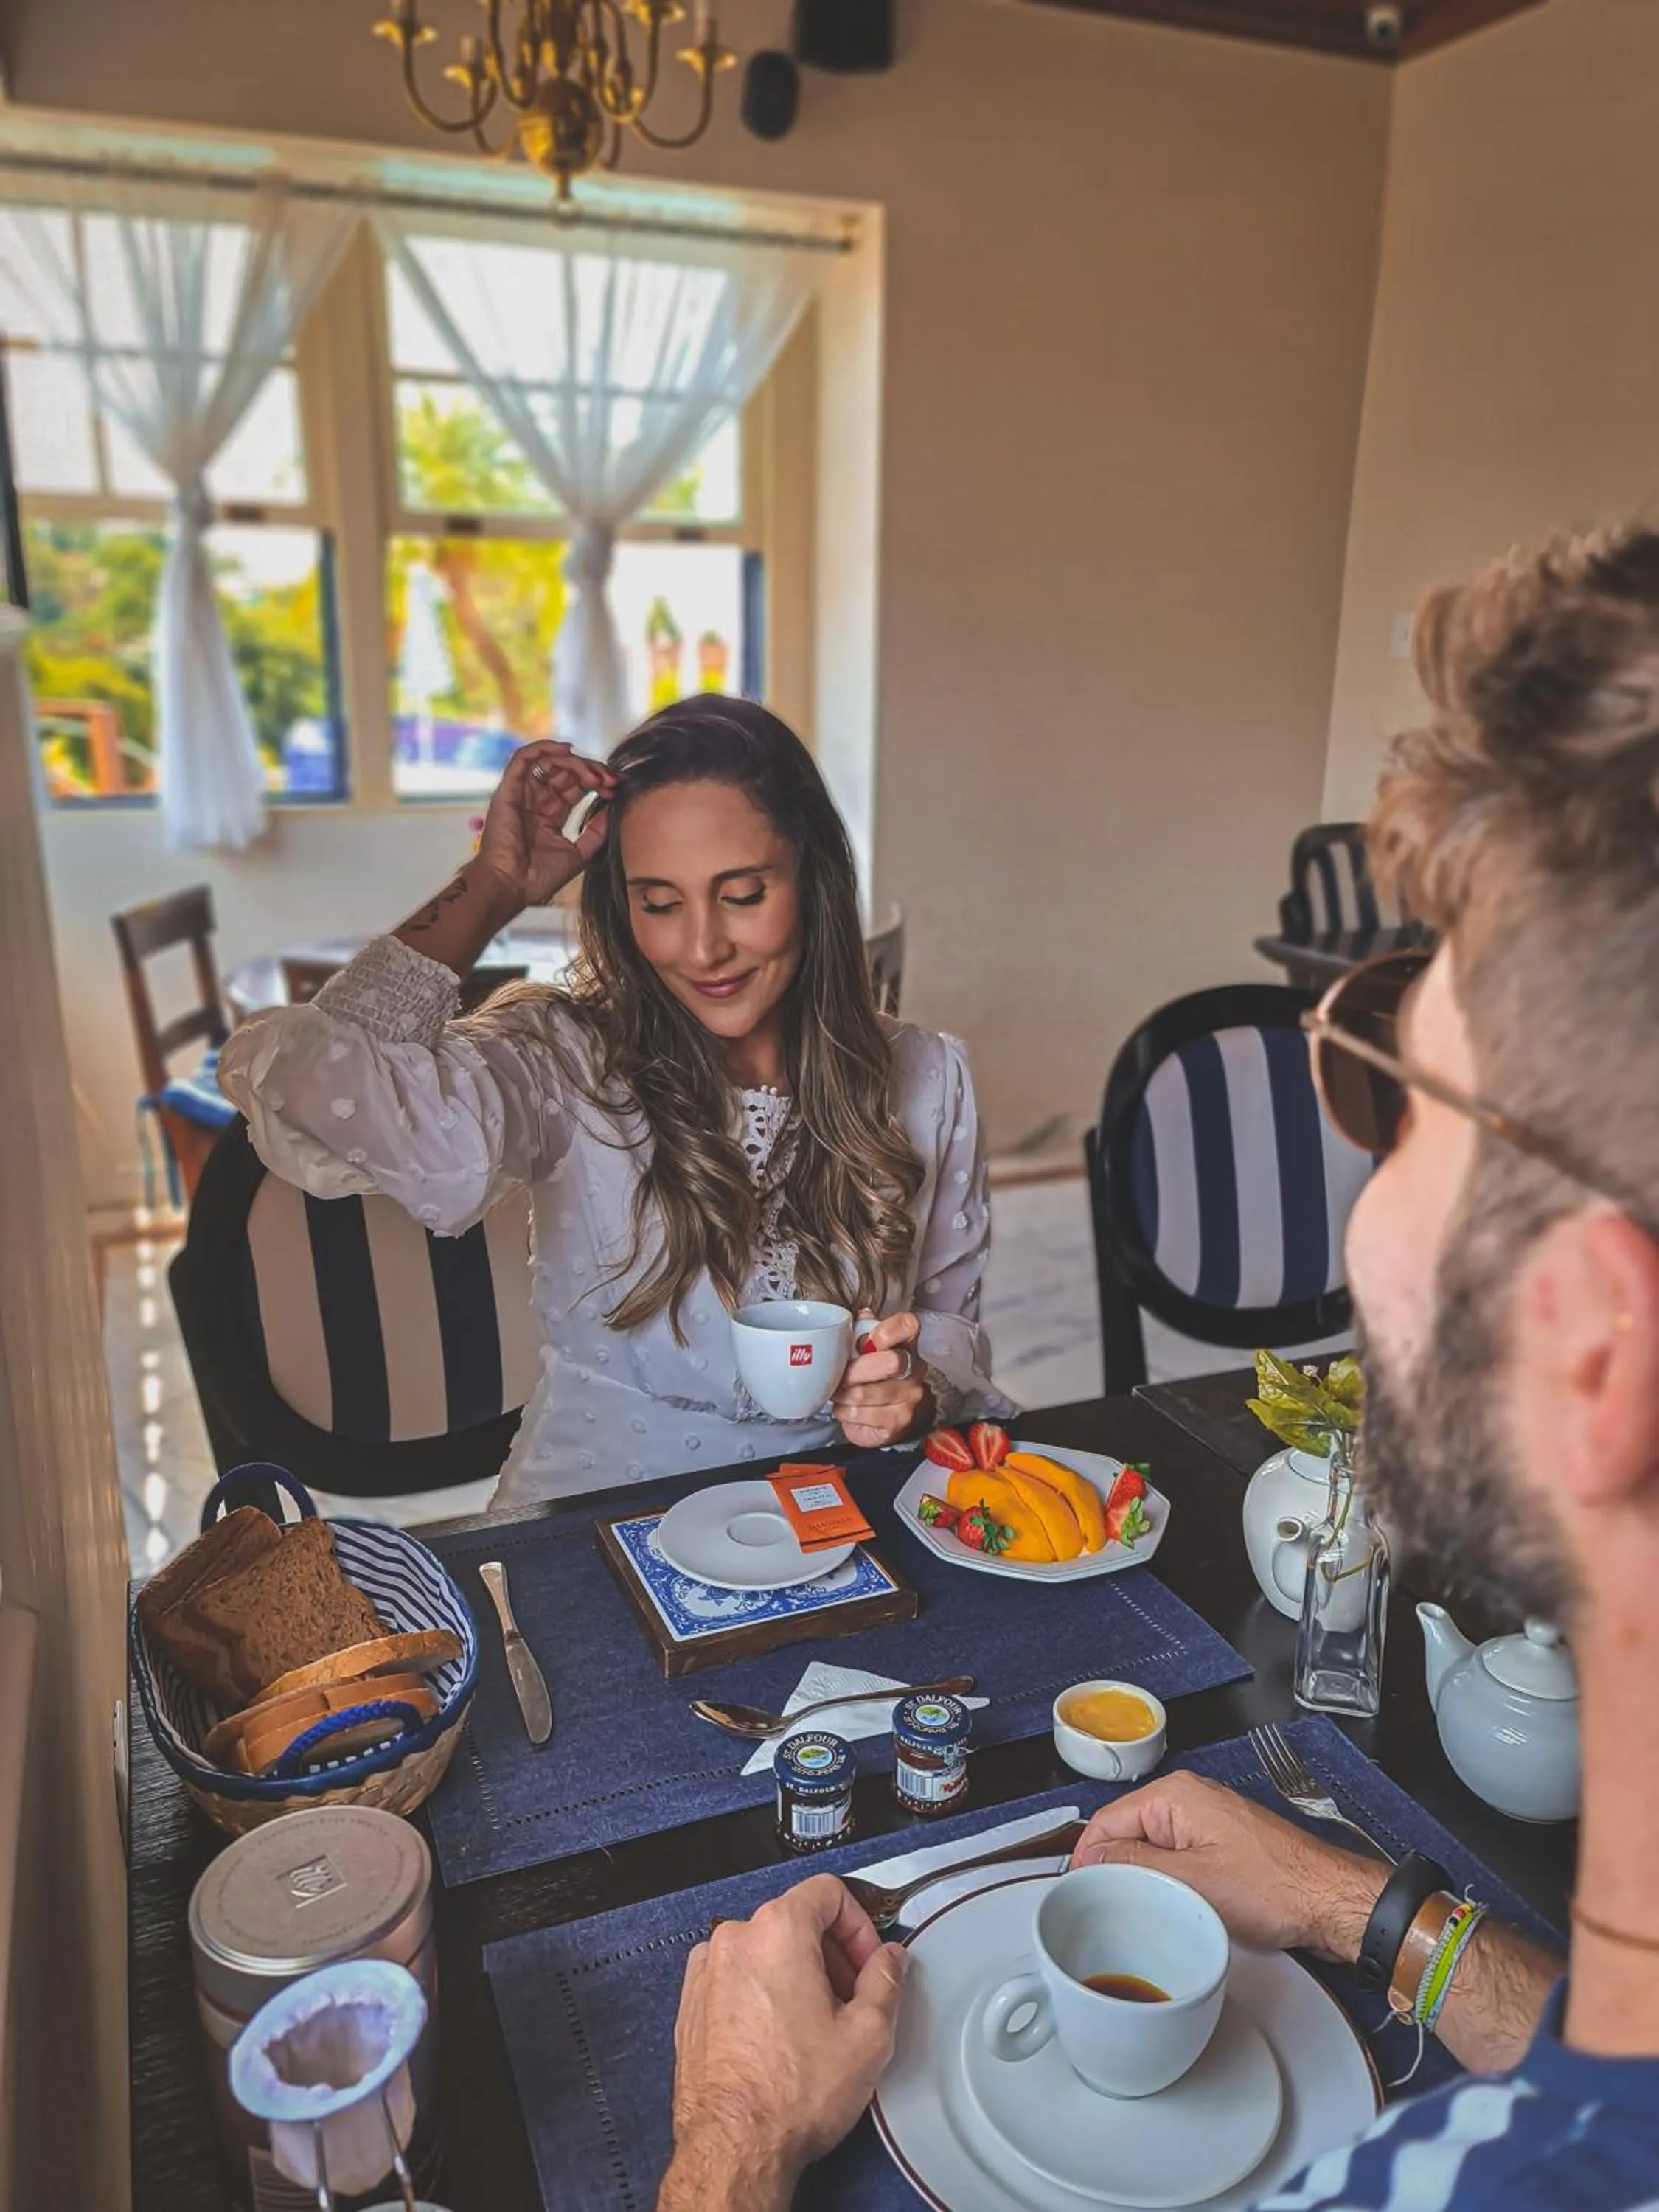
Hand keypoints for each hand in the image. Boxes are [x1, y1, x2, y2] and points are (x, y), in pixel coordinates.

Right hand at [475, 738, 615, 909]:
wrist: (512, 887)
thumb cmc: (538, 878)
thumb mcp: (579, 853)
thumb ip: (596, 832)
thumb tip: (613, 809)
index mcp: (549, 815)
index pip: (575, 787)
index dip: (597, 782)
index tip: (617, 787)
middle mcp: (535, 801)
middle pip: (565, 771)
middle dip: (591, 770)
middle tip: (610, 779)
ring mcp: (521, 794)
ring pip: (548, 761)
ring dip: (575, 762)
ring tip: (594, 774)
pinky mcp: (508, 789)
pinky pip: (524, 758)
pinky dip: (545, 748)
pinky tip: (568, 750)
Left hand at [662, 1876, 909, 2209]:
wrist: (733, 2148)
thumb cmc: (792, 2094)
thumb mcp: (868, 2035)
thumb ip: (886, 1980)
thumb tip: (890, 1958)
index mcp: (777, 1930)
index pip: (827, 1892)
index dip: (859, 1925)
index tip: (869, 1964)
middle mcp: (734, 1939)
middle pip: (796, 1921)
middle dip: (831, 1955)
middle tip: (851, 2001)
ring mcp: (706, 1973)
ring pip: (765, 1952)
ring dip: (797, 1975)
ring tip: (816, 2028)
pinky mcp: (691, 2006)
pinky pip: (737, 1980)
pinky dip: (763, 1995)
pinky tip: (780, 2040)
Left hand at [833, 1311, 932, 1450]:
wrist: (887, 1418)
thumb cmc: (874, 1378)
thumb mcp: (867, 1351)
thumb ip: (862, 1331)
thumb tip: (856, 1316)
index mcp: (907, 1344)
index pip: (907, 1325)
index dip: (885, 1331)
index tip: (865, 1342)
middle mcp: (915, 1369)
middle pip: (888, 1362)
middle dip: (854, 1371)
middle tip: (841, 1375)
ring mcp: (910, 1397)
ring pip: (864, 1393)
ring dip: (842, 1394)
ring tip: (840, 1392)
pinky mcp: (898, 1421)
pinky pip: (861, 1414)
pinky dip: (844, 1411)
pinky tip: (846, 1408)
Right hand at [1071, 1772, 1387, 1959]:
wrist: (1331, 1901)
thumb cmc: (1274, 1888)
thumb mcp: (1191, 1881)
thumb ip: (1134, 1865)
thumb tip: (1092, 1860)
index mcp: (1175, 1796)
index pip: (1106, 1821)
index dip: (1086, 1860)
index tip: (1077, 1895)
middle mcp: (1189, 1799)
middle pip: (1128, 1833)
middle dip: (1116, 1870)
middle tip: (1107, 1912)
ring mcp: (1208, 1820)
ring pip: (1153, 1849)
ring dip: (1144, 1878)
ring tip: (1139, 1913)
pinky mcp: (1223, 1844)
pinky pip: (1178, 1858)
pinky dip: (1170, 1881)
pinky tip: (1172, 1908)